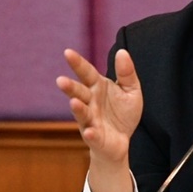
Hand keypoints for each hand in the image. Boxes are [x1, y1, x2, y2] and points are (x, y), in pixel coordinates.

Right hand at [56, 48, 142, 191]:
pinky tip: (90, 131)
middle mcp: (90, 102)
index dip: (77, 63)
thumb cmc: (123, 113)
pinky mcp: (95, 137)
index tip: (67, 52)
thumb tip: (122, 51)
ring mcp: (90, 120)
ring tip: (73, 102)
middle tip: (60, 80)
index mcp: (98, 87)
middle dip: (70, 87)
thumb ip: (126, 73)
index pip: (86, 72)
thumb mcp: (132, 90)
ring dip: (77, 108)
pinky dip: (90, 133)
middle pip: (79, 92)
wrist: (123, 140)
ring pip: (81, 113)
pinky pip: (92, 135)